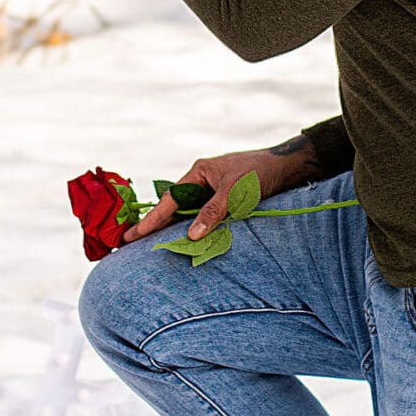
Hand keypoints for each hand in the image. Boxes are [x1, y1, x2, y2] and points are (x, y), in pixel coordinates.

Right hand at [124, 142, 320, 244]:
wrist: (286, 167)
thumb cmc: (259, 173)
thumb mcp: (235, 191)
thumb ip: (213, 211)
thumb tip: (191, 234)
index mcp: (198, 173)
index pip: (170, 201)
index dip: (151, 220)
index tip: (132, 235)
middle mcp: (201, 182)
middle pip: (173, 208)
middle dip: (154, 226)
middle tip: (129, 243)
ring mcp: (211, 192)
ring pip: (187, 215)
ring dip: (173, 230)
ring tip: (151, 247)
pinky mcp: (223, 202)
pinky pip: (203, 218)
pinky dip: (194, 230)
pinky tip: (186, 243)